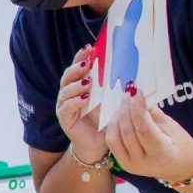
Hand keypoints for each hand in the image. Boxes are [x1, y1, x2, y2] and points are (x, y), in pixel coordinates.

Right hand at [56, 44, 106, 158]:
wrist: (98, 144)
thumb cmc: (105, 120)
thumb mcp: (109, 100)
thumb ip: (111, 86)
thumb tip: (127, 69)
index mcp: (79, 86)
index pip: (78, 68)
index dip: (81, 57)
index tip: (90, 47)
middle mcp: (69, 94)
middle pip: (67, 77)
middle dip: (76, 68)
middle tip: (87, 64)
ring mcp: (64, 106)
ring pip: (65, 91)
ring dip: (76, 85)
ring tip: (87, 82)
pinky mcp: (64, 118)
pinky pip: (66, 107)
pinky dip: (74, 102)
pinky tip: (84, 99)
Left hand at [105, 87, 192, 182]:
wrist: (179, 166)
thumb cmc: (180, 145)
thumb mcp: (173, 128)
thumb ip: (154, 115)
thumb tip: (139, 98)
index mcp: (161, 154)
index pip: (144, 129)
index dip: (137, 109)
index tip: (136, 92)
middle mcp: (143, 163)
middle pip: (128, 132)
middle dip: (126, 109)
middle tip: (128, 93)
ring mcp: (130, 165)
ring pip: (115, 137)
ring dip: (117, 117)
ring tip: (124, 103)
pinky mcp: (122, 163)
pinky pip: (112, 142)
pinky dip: (112, 127)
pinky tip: (118, 115)